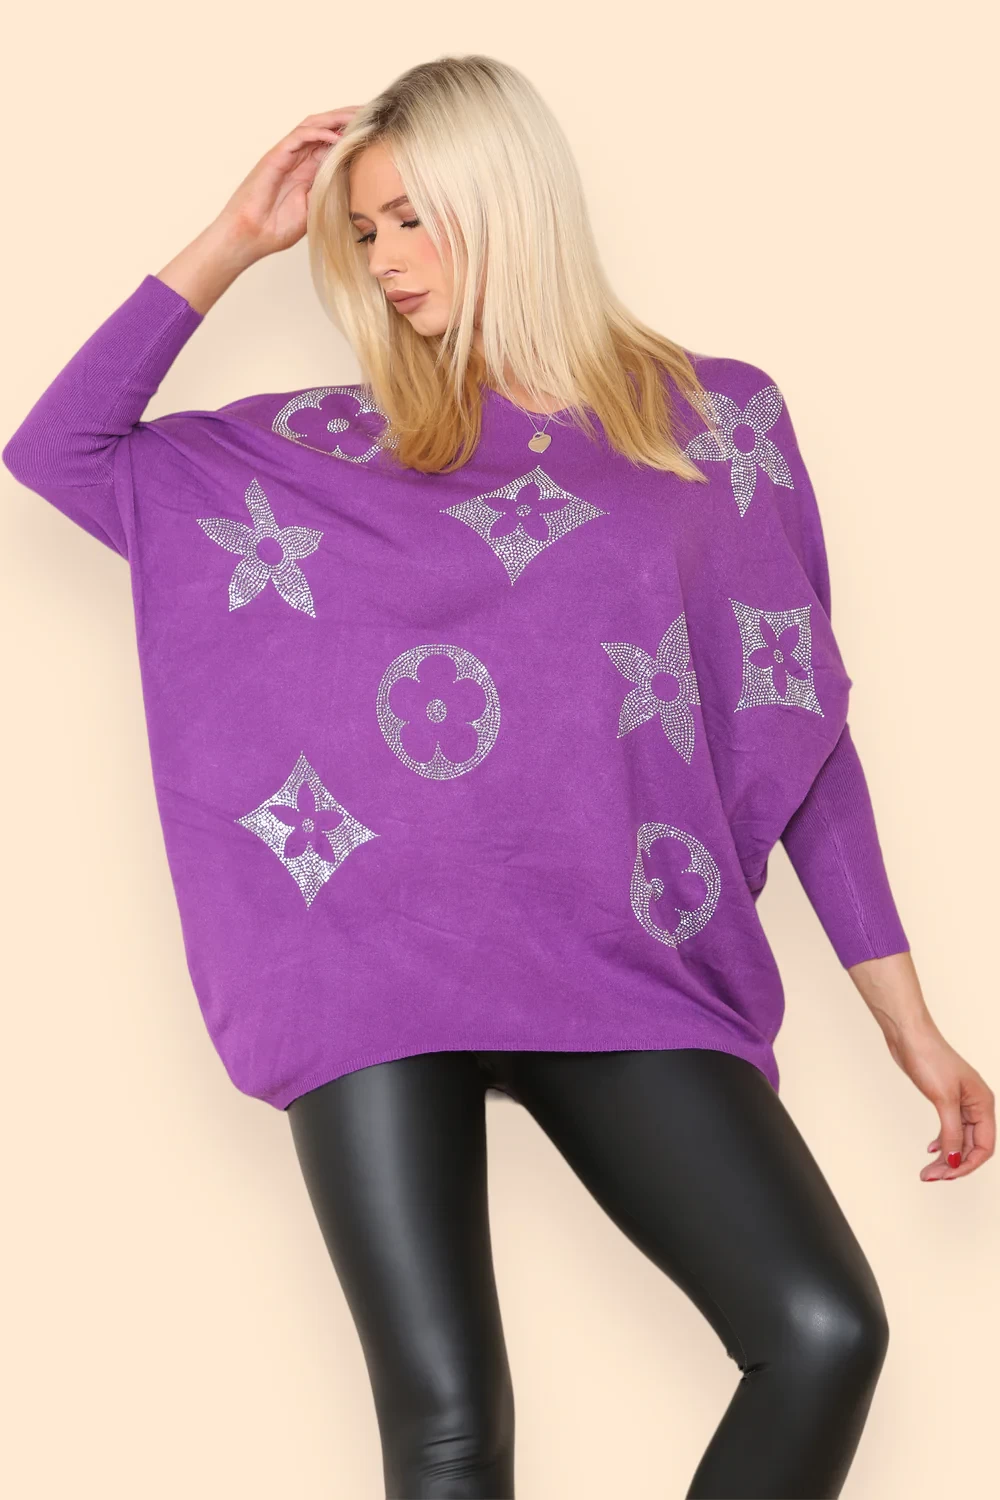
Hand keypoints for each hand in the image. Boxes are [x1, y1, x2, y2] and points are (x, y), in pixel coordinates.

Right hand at [213, 107, 361, 262]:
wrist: (250, 235)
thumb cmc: (277, 228)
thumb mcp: (315, 210)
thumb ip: (330, 193)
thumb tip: (354, 184)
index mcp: (308, 171)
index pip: (332, 144)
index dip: (352, 135)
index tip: (375, 132)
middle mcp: (298, 159)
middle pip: (325, 128)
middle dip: (347, 119)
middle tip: (371, 113)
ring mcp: (286, 155)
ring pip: (312, 126)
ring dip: (335, 119)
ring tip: (357, 115)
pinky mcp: (276, 156)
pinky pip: (298, 137)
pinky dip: (317, 133)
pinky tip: (335, 135)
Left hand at [883, 1021, 994, 1180]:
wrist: (909, 1036)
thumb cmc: (930, 1058)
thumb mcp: (944, 1099)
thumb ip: (951, 1133)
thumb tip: (955, 1161)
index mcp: (983, 1104)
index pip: (984, 1146)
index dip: (967, 1164)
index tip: (947, 1175)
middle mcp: (976, 1105)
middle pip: (971, 1146)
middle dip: (953, 1164)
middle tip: (931, 1176)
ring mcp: (961, 1102)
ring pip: (959, 1139)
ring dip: (945, 1156)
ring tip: (928, 1170)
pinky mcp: (945, 1099)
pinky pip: (949, 1128)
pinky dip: (941, 1142)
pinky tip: (931, 1150)